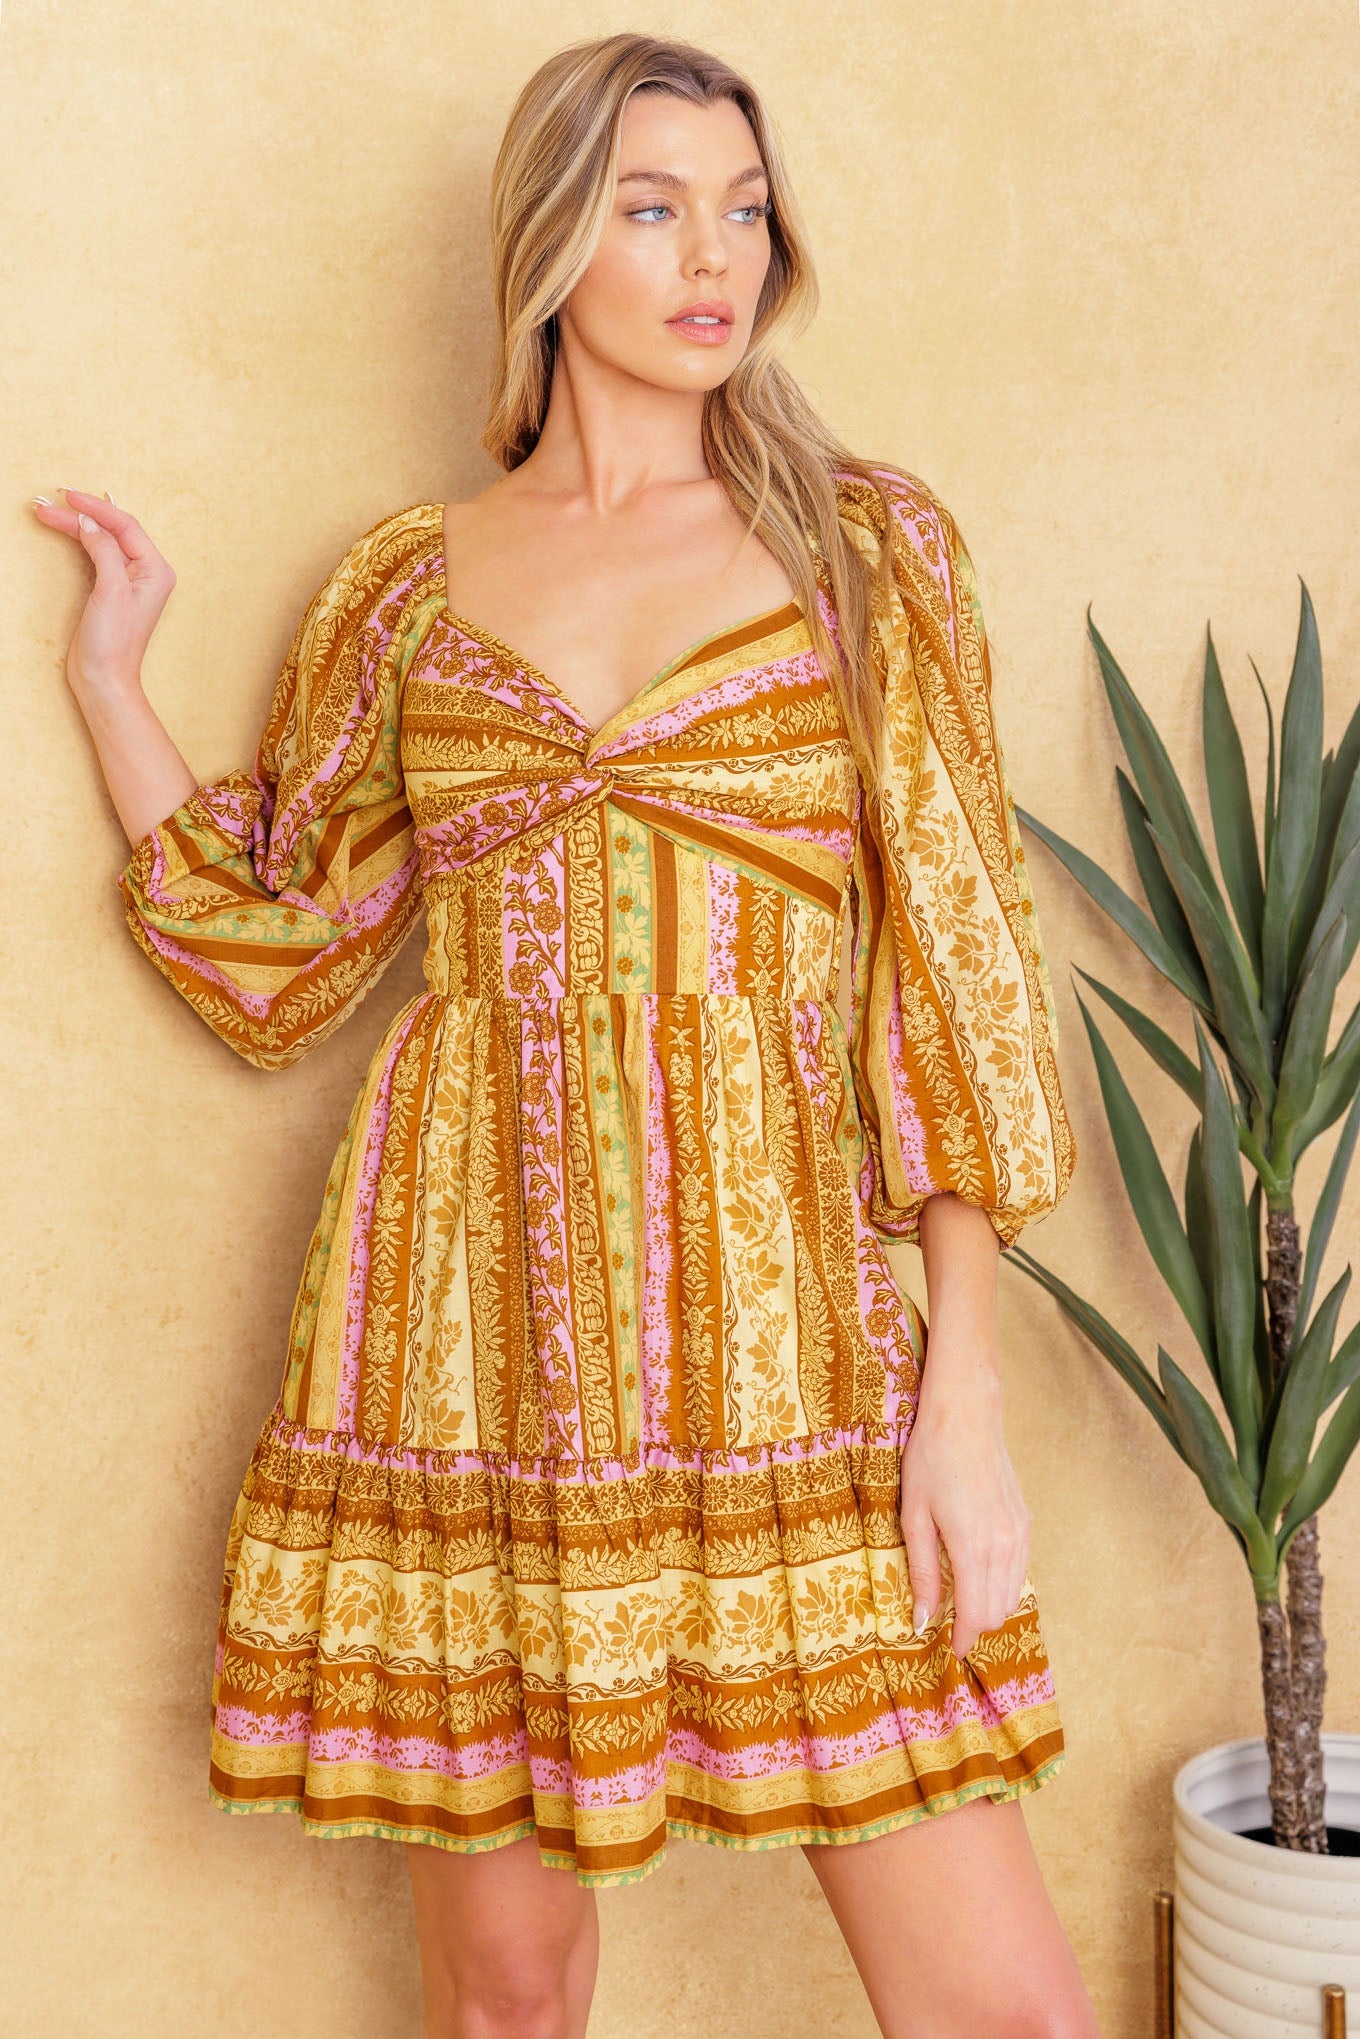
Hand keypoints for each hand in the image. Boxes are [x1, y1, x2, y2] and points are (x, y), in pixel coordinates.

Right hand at [31, 486, 175, 693]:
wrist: (103, 678)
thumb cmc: (113, 642)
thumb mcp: (111, 591)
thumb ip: (104, 551)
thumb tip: (90, 523)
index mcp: (155, 570)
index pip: (126, 527)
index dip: (96, 509)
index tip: (69, 497)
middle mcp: (145, 573)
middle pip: (112, 532)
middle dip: (81, 517)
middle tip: (48, 506)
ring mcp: (127, 581)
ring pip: (101, 542)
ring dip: (76, 528)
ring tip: (47, 514)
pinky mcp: (109, 590)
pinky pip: (95, 556)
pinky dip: (78, 543)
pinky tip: (64, 532)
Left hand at [899, 1336, 1031, 1659]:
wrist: (966, 1416)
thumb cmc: (931, 1460)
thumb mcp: (914, 1517)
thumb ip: (922, 1572)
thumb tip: (923, 1620)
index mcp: (973, 1546)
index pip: (977, 1614)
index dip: (963, 1637)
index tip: (948, 1647)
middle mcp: (1004, 1545)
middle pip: (997, 1611)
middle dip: (974, 1624)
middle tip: (947, 1622)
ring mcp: (1020, 1534)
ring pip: (1012, 1594)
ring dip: (989, 1606)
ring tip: (960, 1599)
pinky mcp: (1025, 1523)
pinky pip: (1020, 1571)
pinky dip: (1002, 1584)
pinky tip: (978, 1572)